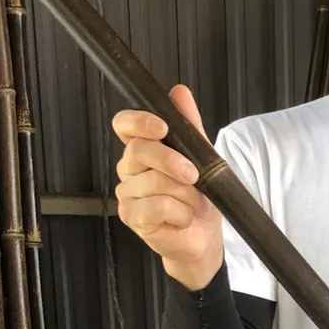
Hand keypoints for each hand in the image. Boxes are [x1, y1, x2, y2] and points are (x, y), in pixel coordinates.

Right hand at [113, 84, 223, 290]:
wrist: (203, 236)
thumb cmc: (199, 198)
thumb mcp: (201, 157)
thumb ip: (189, 126)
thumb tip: (179, 92)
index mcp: (142, 149)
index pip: (124, 124)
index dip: (139, 122)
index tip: (162, 128)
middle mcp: (129, 169)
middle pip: (140, 150)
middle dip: (173, 161)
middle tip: (194, 175)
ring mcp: (127, 193)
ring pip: (155, 182)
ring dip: (185, 195)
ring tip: (191, 204)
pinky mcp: (132, 217)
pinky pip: (157, 206)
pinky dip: (180, 213)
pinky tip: (182, 218)